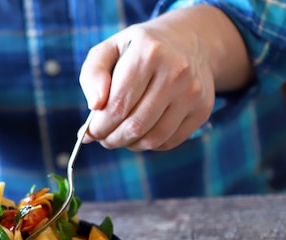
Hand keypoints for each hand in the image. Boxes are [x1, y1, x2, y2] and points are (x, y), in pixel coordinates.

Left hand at [79, 5, 251, 150]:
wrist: (187, 41)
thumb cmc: (137, 50)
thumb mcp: (109, 50)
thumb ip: (93, 75)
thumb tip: (95, 106)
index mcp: (149, 52)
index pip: (117, 105)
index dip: (98, 127)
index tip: (89, 133)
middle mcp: (176, 71)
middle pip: (134, 126)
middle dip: (111, 139)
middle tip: (102, 138)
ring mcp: (193, 92)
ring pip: (152, 138)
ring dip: (128, 145)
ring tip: (118, 136)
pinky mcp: (203, 109)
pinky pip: (169, 142)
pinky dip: (148, 145)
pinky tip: (140, 133)